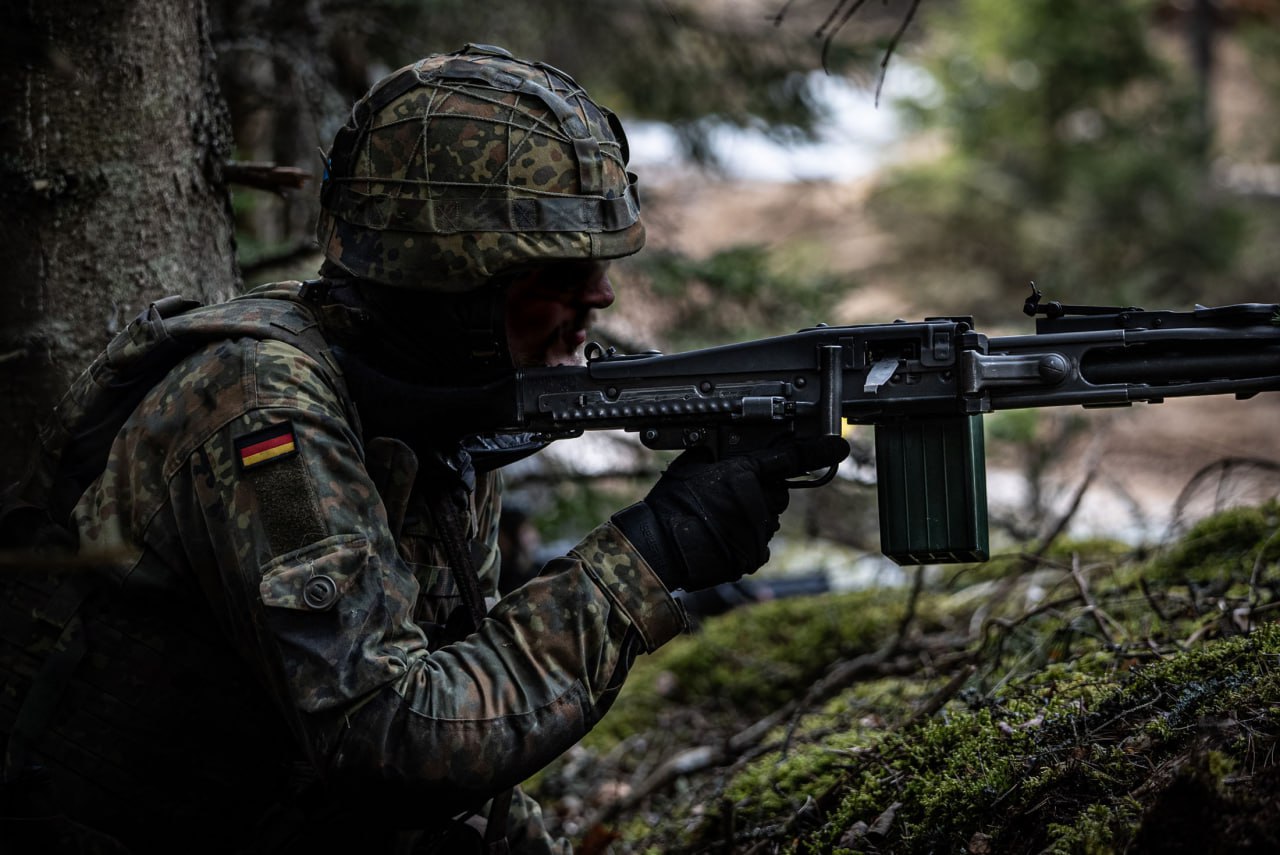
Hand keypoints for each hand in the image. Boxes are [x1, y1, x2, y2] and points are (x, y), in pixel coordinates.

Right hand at [612, 435, 848, 591]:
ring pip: (767, 520)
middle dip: (761, 494)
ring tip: (719, 523)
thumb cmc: (670, 505)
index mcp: (743, 474)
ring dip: (751, 519)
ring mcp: (757, 531)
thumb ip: (714, 454)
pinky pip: (759, 544)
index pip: (788, 459)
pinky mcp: (754, 556)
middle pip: (776, 494)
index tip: (838, 447)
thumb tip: (720, 447)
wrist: (659, 547)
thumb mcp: (689, 465)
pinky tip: (721, 539)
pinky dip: (745, 541)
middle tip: (730, 499)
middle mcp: (756, 501)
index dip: (816, 452)